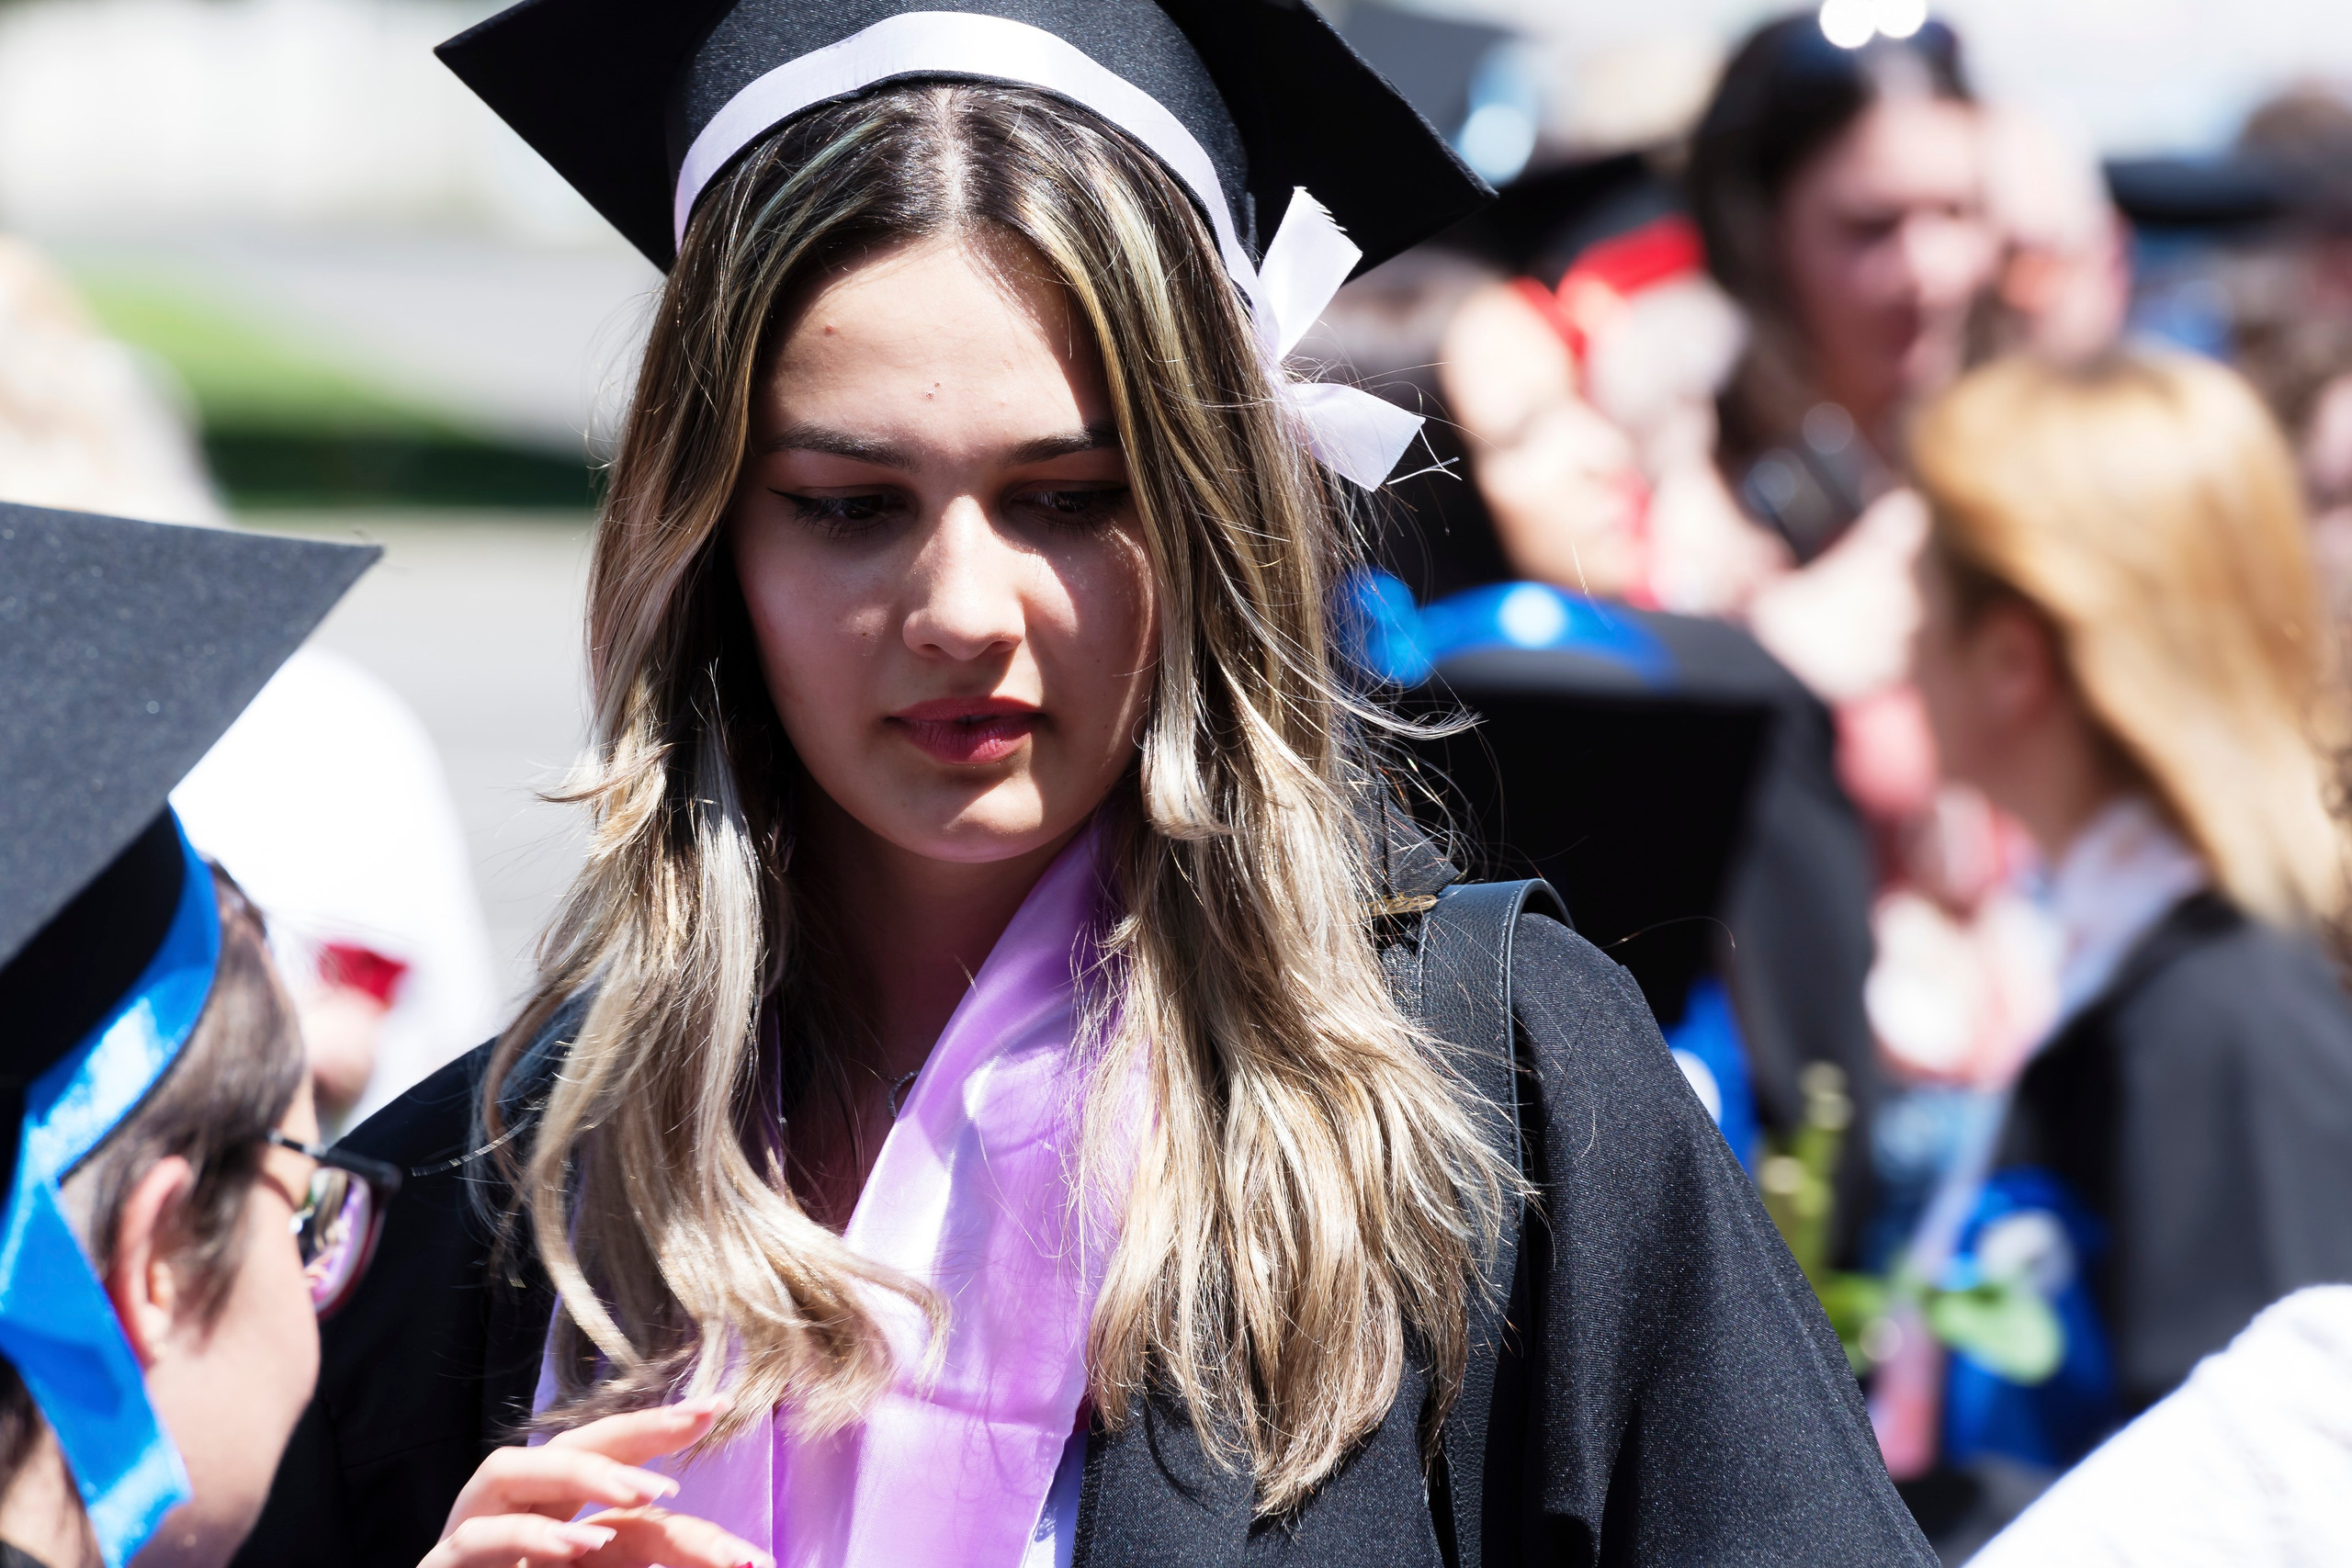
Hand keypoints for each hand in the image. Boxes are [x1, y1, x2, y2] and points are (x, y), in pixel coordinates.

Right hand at [419, 1397, 772, 1567]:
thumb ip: (651, 1553)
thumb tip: (738, 1556)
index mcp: (560, 1509)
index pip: (614, 1458)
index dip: (662, 1430)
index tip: (720, 1404)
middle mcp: (518, 1506)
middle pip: (572, 1444)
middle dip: (634, 1427)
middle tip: (697, 1420)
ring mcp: (474, 1529)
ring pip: (515, 1469)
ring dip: (582, 1475)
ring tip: (647, 1493)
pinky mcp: (443, 1565)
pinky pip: (479, 1538)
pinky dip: (529, 1537)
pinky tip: (577, 1544)